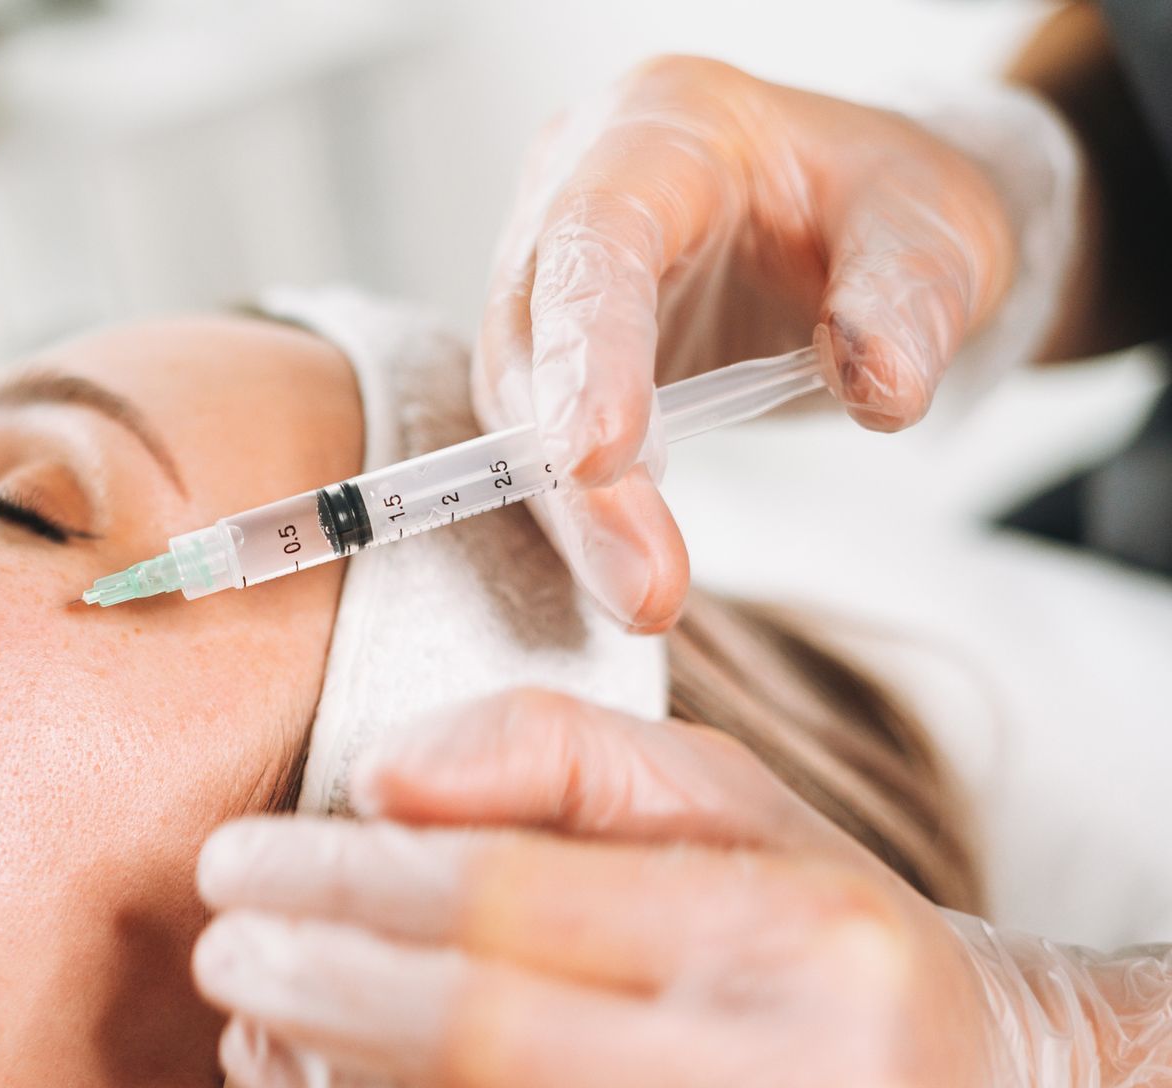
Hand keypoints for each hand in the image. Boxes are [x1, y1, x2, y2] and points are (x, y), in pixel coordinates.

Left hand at [192, 688, 1158, 1087]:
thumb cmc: (830, 943)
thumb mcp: (732, 804)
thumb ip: (555, 752)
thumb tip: (383, 779)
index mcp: (787, 927)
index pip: (502, 895)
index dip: (338, 880)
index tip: (240, 860)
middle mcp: (799, 1080)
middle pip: (480, 1037)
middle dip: (312, 989)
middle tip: (222, 954)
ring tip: (260, 1041)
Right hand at [478, 56, 1017, 631]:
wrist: (849, 217)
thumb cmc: (876, 202)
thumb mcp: (932, 224)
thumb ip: (909, 297)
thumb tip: (881, 390)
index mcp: (655, 131)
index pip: (592, 241)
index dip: (586, 351)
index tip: (597, 459)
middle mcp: (570, 194)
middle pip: (530, 339)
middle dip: (573, 475)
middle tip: (642, 586)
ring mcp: (544, 277)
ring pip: (516, 405)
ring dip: (575, 513)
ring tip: (645, 596)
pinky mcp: (549, 352)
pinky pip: (538, 440)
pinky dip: (583, 514)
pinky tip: (630, 569)